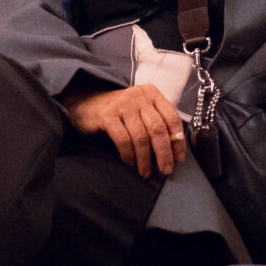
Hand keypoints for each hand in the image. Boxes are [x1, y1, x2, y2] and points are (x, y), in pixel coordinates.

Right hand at [67, 83, 187, 177]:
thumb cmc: (120, 112)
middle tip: (165, 170)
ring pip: (141, 137)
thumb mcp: (141, 111)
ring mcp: (122, 104)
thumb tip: (175, 148)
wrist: (86, 103)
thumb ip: (157, 122)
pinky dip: (128, 154)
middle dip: (164, 153)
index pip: (172, 118)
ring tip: (145, 171)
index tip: (178, 158)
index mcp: (152, 93)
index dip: (178, 141)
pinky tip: (129, 162)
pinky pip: (123, 140)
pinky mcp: (107, 115)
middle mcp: (139, 96)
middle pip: (158, 129)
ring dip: (145, 159)